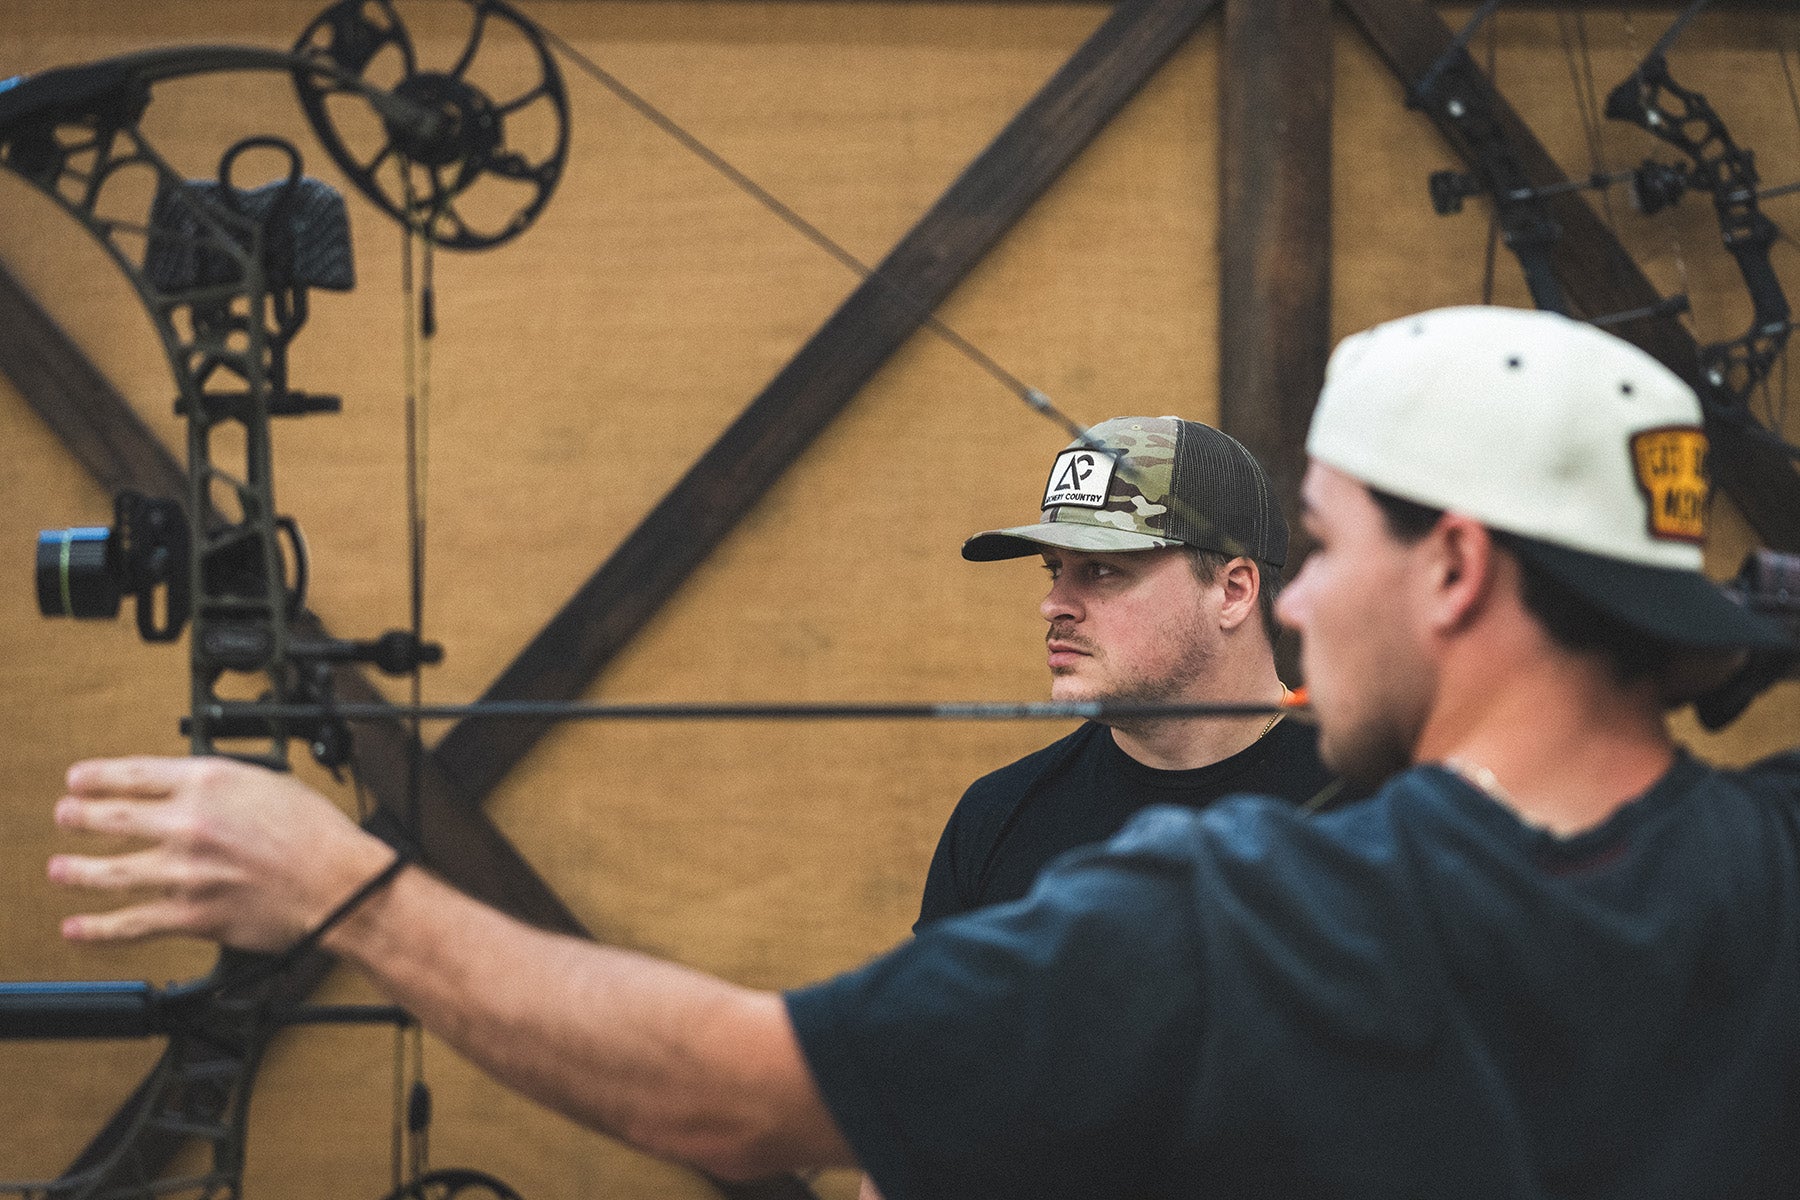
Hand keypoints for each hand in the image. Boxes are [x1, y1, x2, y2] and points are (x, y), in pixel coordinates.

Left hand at [50, 756, 391, 952]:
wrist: (340, 883)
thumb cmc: (319, 835)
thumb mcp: (270, 783)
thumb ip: (224, 786)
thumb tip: (193, 791)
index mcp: (209, 782)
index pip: (134, 773)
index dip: (97, 776)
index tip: (79, 779)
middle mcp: (189, 822)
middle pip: (110, 817)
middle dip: (78, 817)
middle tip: (65, 816)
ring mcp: (184, 870)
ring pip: (109, 872)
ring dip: (76, 871)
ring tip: (60, 869)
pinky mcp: (191, 914)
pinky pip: (131, 923)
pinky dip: (97, 928)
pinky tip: (78, 927)